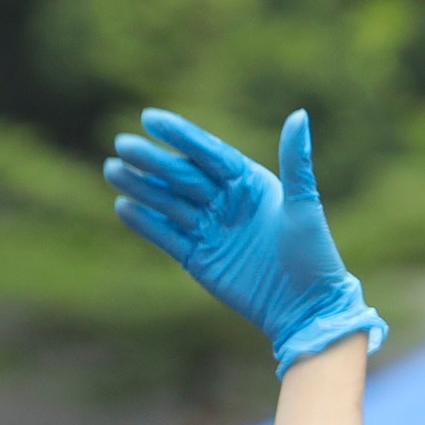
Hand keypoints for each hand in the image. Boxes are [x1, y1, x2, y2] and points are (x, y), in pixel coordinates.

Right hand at [105, 109, 387, 371]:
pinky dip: (145, 223)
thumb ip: (296, 162)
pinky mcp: (197, 257)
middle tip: (122, 145)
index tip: (151, 119)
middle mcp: (225, 201)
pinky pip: (166, 236)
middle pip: (182, 176)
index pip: (208, 153)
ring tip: (112, 170)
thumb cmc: (313, 254)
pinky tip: (122, 207)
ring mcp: (208, 229)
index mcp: (248, 182)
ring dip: (141, 187)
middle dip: (152, 161)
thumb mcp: (303, 206)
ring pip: (168, 203)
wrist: (304, 308)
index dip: (181, 136)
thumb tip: (298, 116)